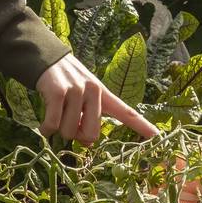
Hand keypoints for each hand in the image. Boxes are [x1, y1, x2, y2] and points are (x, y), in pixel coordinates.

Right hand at [35, 53, 158, 143]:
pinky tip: (44, 125)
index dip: (142, 126)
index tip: (158, 137)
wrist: (45, 58)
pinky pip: (53, 124)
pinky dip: (46, 129)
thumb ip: (89, 118)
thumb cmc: (66, 83)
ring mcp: (77, 90)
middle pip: (92, 134)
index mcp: (104, 94)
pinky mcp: (58, 92)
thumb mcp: (83, 97)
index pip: (127, 112)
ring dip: (59, 131)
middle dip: (78, 136)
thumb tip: (87, 144)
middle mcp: (94, 91)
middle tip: (69, 125)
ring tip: (56, 115)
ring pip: (70, 131)